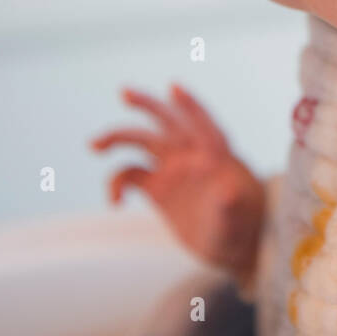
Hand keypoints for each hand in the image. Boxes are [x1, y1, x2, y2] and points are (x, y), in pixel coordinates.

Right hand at [89, 82, 265, 283]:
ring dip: (118, 137)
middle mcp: (191, 154)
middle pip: (166, 121)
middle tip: (125, 93)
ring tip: (94, 146)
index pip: (203, 122)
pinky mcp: (157, 189)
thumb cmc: (242, 226)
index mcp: (216, 153)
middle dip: (147, 104)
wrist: (231, 247)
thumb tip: (228, 192)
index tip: (174, 89)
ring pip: (142, 141)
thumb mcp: (238, 217)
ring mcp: (171, 169)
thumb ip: (231, 204)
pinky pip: (130, 175)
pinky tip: (115, 204)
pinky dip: (116, 184)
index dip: (191, 104)